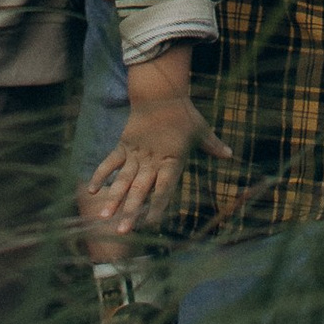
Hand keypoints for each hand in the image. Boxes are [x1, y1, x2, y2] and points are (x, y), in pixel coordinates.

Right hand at [88, 94, 229, 235]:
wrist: (159, 92)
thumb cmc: (184, 114)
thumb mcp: (201, 130)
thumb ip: (213, 146)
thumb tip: (231, 155)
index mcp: (172, 159)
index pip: (165, 187)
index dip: (158, 205)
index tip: (151, 223)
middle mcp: (152, 160)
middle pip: (140, 189)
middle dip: (131, 211)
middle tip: (122, 231)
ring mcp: (136, 153)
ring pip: (123, 179)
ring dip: (114, 199)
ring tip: (105, 218)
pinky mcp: (124, 145)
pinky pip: (110, 162)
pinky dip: (101, 175)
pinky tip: (92, 191)